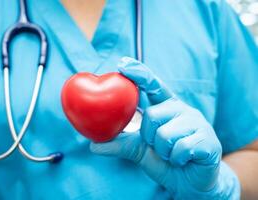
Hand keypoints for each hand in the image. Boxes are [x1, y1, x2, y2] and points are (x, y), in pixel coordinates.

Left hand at [90, 57, 239, 198]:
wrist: (190, 183)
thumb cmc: (165, 161)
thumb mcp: (139, 151)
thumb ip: (121, 144)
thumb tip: (93, 145)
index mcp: (166, 108)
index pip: (153, 85)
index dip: (139, 73)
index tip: (122, 63)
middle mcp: (182, 110)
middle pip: (153, 114)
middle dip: (149, 136)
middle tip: (157, 145)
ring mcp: (197, 123)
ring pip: (165, 134)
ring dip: (163, 151)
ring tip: (171, 154)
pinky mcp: (208, 140)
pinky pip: (181, 147)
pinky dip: (176, 159)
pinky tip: (183, 160)